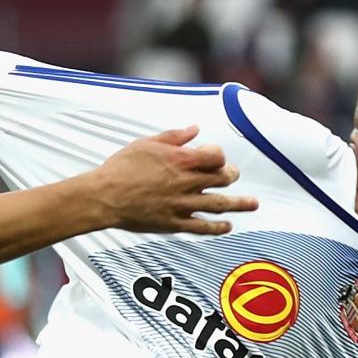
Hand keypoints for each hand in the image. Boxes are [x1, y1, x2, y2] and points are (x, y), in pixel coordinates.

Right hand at [89, 125, 253, 233]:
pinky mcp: (174, 223)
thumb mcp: (146, 143)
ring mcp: (182, 204)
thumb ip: (174, 136)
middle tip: (232, 176)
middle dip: (230, 176)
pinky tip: (228, 226)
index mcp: (180, 160)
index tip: (213, 156)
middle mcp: (186, 182)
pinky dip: (218, 227)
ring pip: (220, 204)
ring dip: (239, 204)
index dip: (218, 155)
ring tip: (253, 204)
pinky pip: (203, 227)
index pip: (216, 156)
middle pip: (222, 179)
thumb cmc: (121, 167)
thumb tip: (195, 129)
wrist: (104, 197)